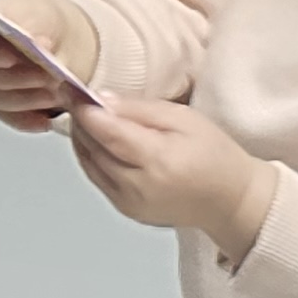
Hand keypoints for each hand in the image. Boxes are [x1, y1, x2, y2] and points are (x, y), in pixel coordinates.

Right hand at [0, 0, 100, 131]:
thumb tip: (38, 42)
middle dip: (19, 77)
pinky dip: (32, 118)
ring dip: (31, 98)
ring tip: (59, 91)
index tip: (13, 58)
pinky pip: (14, 118)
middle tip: (50, 75)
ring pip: (1, 101)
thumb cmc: (42, 20)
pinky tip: (48, 115)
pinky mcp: (3, 110)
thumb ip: (35, 22)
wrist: (58, 38)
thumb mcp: (41, 12)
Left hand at [70, 99, 278, 266]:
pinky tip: (96, 138)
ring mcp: (128, 203)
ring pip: (89, 164)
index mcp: (156, 161)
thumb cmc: (213, 153)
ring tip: (83, 113)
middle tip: (72, 95)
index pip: (107, 133)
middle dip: (80, 120)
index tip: (68, 87)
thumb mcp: (183, 118)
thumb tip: (101, 100)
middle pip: (93, 148)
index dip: (83, 109)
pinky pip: (97, 178)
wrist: (229, 200)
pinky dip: (91, 156)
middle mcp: (137, 187)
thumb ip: (140, 110)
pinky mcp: (125, 210)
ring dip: (81, 138)